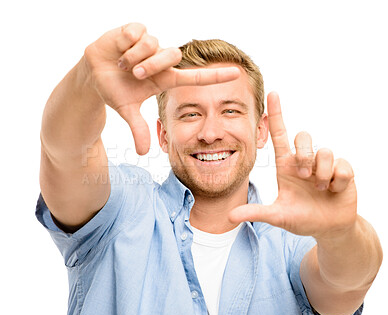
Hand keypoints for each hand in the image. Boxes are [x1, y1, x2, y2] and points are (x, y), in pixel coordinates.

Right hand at [84, 23, 239, 154]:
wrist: (93, 74)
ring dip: (134, 57)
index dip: (216, 76)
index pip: (196, 77)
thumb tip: (143, 153)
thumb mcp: (127, 110)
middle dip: (151, 66)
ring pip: (154, 44)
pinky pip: (137, 32)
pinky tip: (119, 49)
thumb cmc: (115, 90)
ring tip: (122, 64)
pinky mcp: (135, 30)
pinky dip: (125, 43)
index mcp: (165, 78)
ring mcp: (150, 44)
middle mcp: (161, 60)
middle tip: (135, 74)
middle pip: (172, 55)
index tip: (237, 74)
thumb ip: (138, 128)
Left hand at [229, 92, 357, 239]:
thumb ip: (256, 213)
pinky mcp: (344, 171)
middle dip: (304, 156)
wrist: (328, 228)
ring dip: (322, 174)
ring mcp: (324, 165)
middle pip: (303, 136)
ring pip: (325, 152)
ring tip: (320, 189)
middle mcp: (305, 161)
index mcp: (286, 165)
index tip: (272, 93)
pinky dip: (338, 182)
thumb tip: (229, 216)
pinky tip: (334, 191)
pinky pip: (343, 166)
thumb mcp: (277, 216)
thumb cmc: (301, 218)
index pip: (280, 134)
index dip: (277, 114)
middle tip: (303, 177)